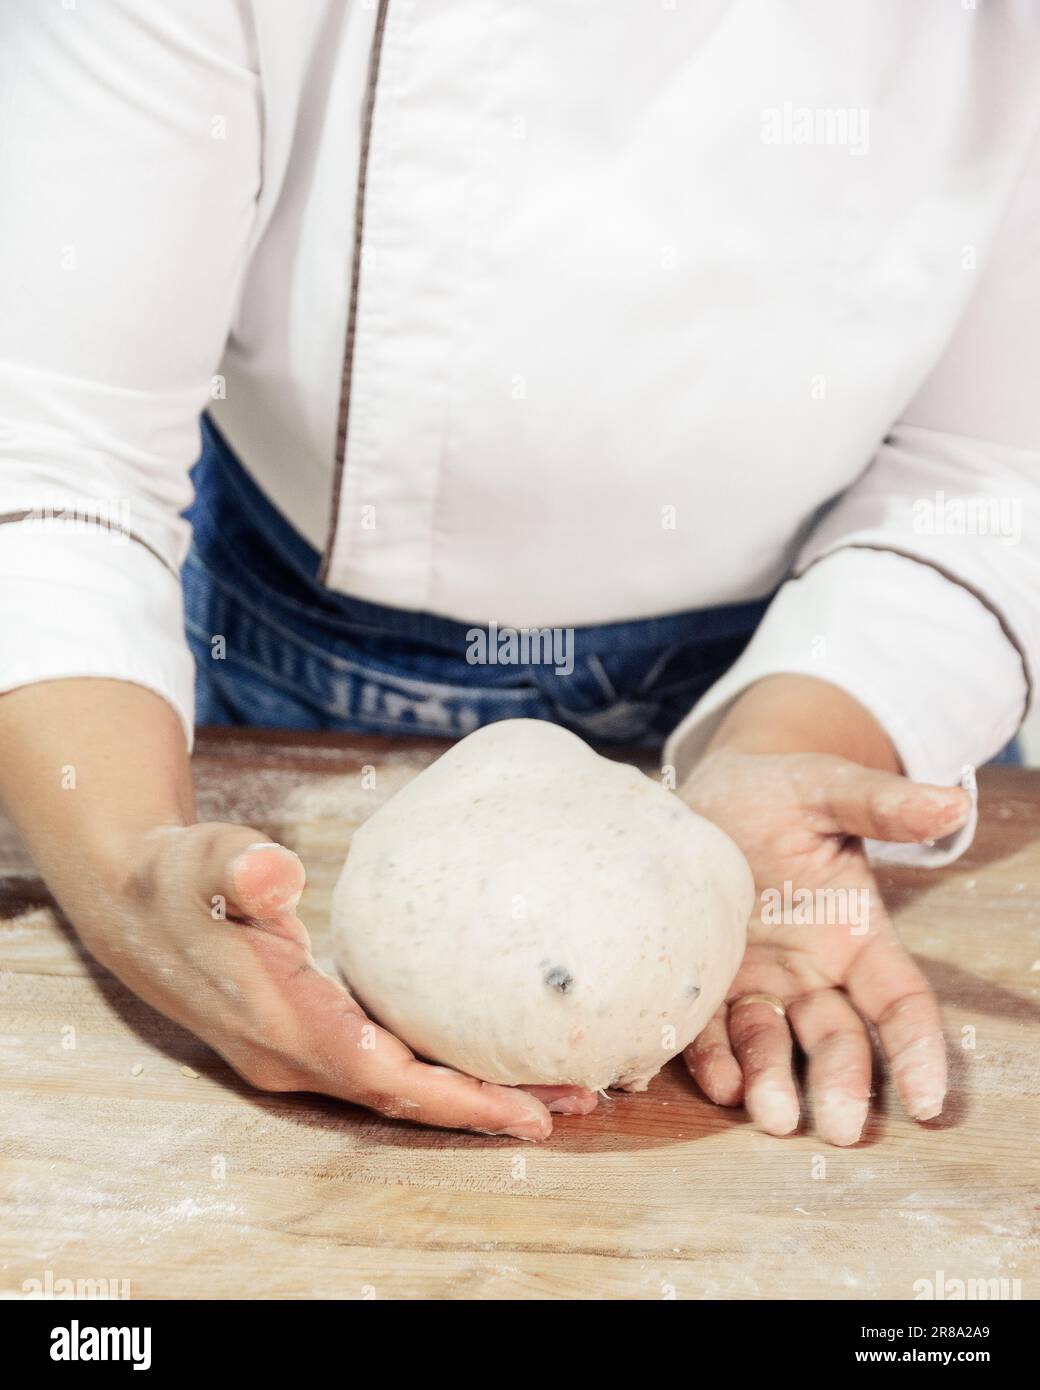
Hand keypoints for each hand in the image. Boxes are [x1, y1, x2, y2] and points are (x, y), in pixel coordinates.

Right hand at [87, 823, 596, 1138]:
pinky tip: (485, 1055)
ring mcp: (297, 1053)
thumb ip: (237, 868)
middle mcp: (290, 1054)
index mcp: (277, 1019)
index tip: (530, 1108)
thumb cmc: (176, 880)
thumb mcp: (200, 860)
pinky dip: (440, 1070)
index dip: (457, 1097)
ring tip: (556, 1088)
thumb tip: (277, 874)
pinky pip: (385, 1066)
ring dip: (472, 1094)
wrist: (132, 907)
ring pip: (398, 1088)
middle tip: (578, 1101)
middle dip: (488, 1107)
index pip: (381, 1075)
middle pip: (404, 1098)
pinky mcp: (306, 1037)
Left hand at [674, 678, 971, 1145]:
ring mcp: (754, 981)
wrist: (704, 788)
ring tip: (769, 1114)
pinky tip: (717, 1081)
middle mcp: (809, 971)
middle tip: (836, 1127)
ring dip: (773, 1082)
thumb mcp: (826, 788)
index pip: (899, 1002)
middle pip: (837, 1039)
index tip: (926, 1101)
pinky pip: (707, 1031)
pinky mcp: (701, 983)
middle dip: (841, 1083)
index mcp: (854, 933)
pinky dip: (713, 1060)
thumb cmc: (775, 788)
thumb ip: (881, 804)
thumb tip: (953, 801)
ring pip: (773, 1045)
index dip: (916, 1049)